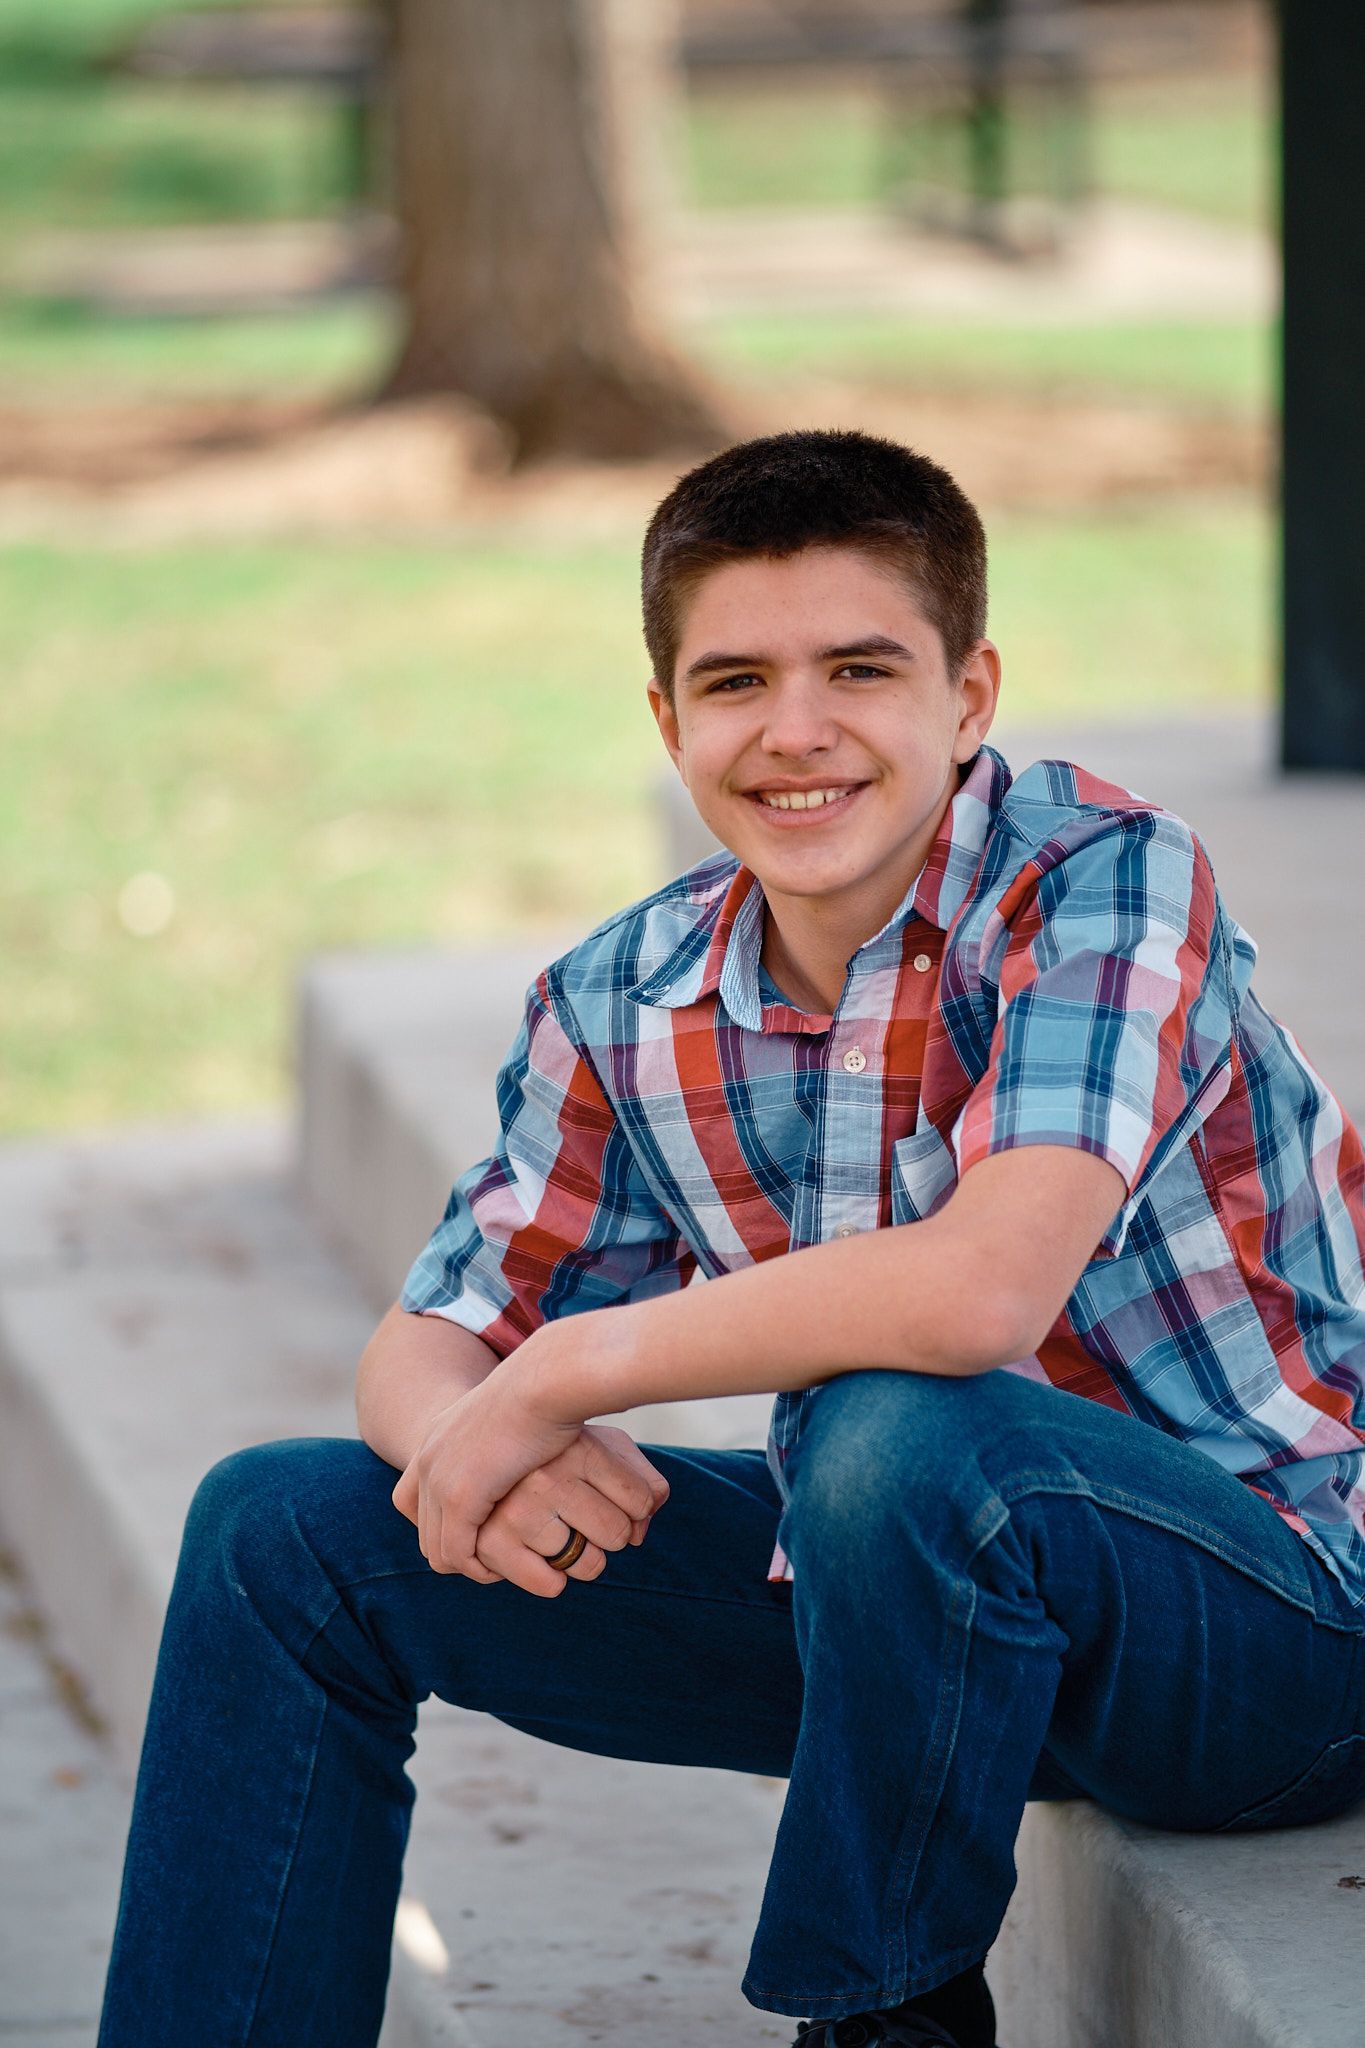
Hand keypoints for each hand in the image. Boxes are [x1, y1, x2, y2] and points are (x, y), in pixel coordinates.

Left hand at [391, 1369, 668, 1595]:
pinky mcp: (459, 1496)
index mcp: (436, 1438)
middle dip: (457, 1552)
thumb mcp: (510, 1421)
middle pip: (424, 1530)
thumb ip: (498, 1445)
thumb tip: (513, 1460)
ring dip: (469, 1566)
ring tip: (502, 1569)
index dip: (440, 1525)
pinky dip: (479, 1568)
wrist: (546, 1381)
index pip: (409, 1500)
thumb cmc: (547, 1394)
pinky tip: (505, 1567)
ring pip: (437, 1549)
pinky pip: (456, 1553)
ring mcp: (439, 1477)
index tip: (479, 1534)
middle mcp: (427, 1458)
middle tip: (494, 1561)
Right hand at [471, 1425, 669, 1594]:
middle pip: (618, 1534)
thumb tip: (640, 1531)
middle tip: (583, 1516)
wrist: (486, 1448)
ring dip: (582, 1559)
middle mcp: (547, 1476)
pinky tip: (538, 1554)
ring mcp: (517, 1510)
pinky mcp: (492, 1541)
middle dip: (610, 1535)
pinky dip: (552, 1581)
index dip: (638, 1509)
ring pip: (589, 1563)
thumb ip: (642, 1481)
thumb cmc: (559, 1455)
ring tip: (557, 1532)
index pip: (642, 1502)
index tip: (615, 1496)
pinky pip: (550, 1585)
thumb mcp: (604, 1449)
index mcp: (580, 1447)